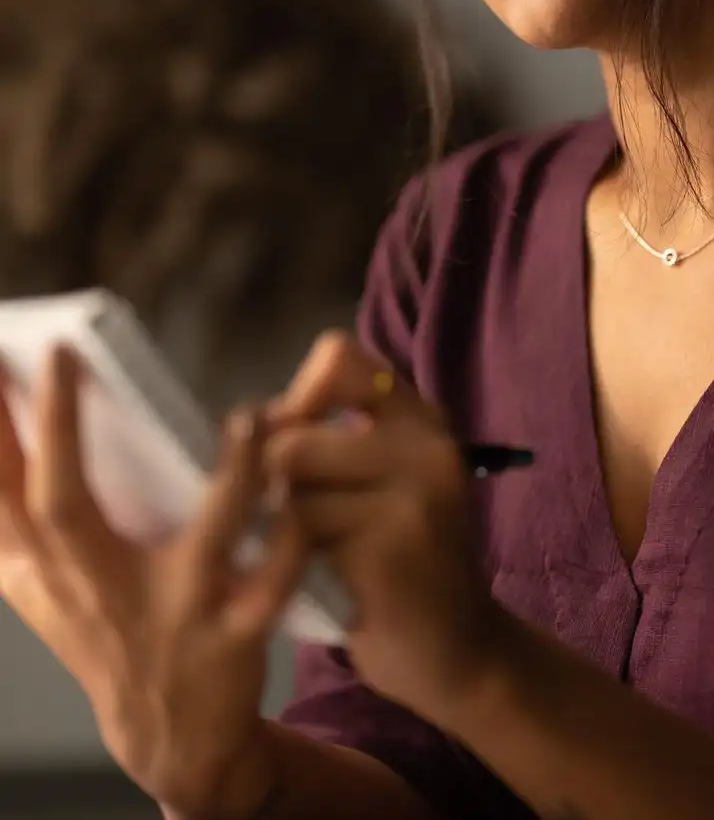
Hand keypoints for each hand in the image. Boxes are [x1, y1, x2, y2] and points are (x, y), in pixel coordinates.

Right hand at [0, 346, 305, 819]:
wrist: (171, 739)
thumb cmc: (107, 630)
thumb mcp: (44, 586)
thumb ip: (18, 515)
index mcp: (48, 570)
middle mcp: (97, 588)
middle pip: (62, 508)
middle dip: (56, 431)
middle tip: (63, 358)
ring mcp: (170, 613)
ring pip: (199, 539)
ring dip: (229, 477)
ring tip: (246, 419)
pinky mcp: (235, 635)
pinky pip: (272, 582)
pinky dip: (292, 538)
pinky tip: (302, 493)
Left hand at [267, 332, 513, 725]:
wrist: (459, 652)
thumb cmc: (403, 563)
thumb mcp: (386, 483)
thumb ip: (335, 441)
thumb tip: (246, 423)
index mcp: (422, 420)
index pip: (337, 358)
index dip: (296, 399)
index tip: (294, 443)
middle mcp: (426, 444)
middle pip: (294, 437)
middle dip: (273, 486)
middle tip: (291, 525)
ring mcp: (415, 495)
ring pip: (292, 486)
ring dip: (281, 529)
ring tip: (306, 557)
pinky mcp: (393, 547)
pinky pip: (303, 535)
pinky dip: (293, 564)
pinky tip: (320, 586)